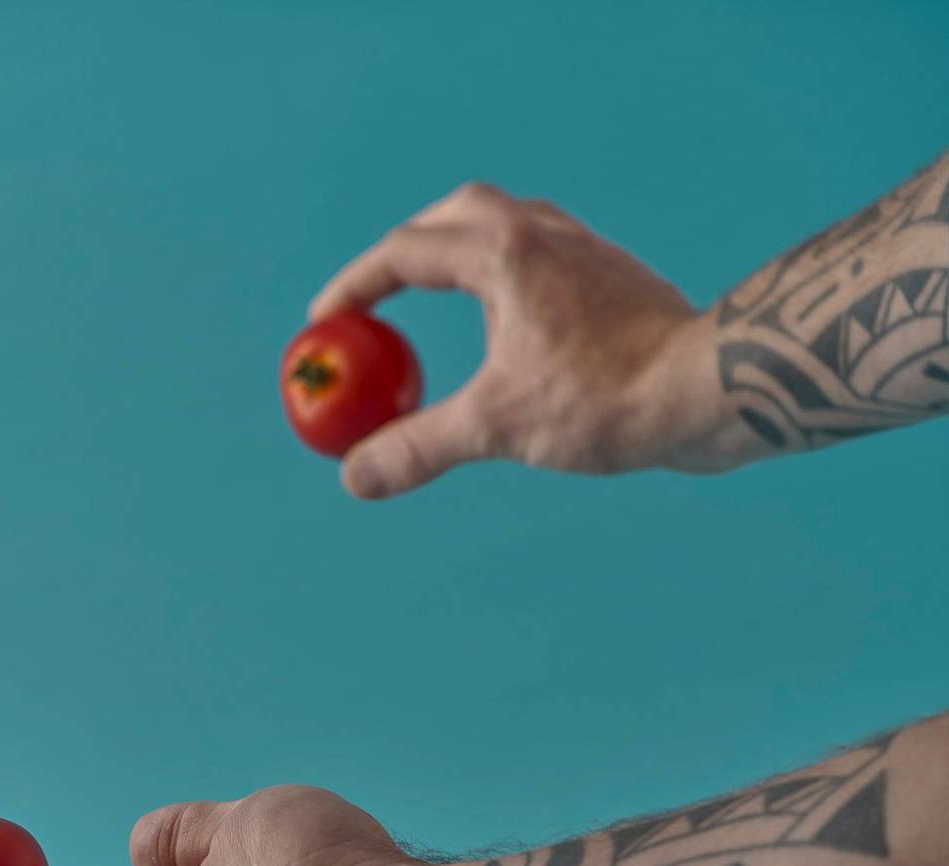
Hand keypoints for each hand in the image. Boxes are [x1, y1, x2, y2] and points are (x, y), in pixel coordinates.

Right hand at [310, 182, 731, 498]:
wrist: (715, 388)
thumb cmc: (610, 398)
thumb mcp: (497, 426)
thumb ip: (418, 446)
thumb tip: (354, 477)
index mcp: (504, 254)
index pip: (404, 253)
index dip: (354, 288)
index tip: (325, 322)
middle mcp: (542, 234)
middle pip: (455, 214)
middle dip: (406, 248)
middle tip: (378, 293)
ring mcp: (585, 249)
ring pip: (505, 224)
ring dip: (459, 251)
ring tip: (437, 296)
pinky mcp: (614, 275)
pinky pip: (541, 252)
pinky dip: (503, 273)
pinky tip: (508, 320)